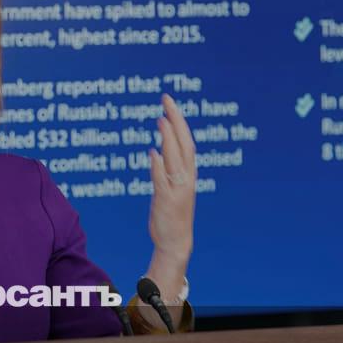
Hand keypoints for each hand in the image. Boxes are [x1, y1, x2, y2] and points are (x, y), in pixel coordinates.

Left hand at [148, 94, 195, 265]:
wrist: (176, 242)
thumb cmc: (171, 214)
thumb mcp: (170, 187)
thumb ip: (166, 170)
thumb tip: (156, 151)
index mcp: (189, 173)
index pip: (186, 140)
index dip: (178, 120)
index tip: (168, 102)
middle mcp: (186, 179)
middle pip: (184, 144)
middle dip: (176, 121)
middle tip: (166, 100)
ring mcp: (178, 190)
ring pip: (176, 160)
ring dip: (169, 139)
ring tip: (160, 119)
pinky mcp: (166, 202)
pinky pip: (162, 181)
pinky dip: (159, 167)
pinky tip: (153, 153)